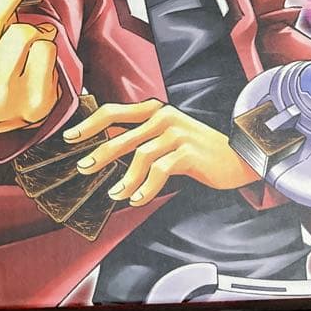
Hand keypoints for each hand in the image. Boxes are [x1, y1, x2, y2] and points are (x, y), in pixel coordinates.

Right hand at [0, 0, 60, 132]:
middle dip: (15, 29)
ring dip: (30, 43)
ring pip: (36, 40)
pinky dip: (42, 57)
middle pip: (19, 32)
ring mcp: (14, 105)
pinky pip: (49, 54)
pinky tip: (29, 73)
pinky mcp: (39, 106)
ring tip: (17, 61)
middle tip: (6, 45)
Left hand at [68, 99, 256, 204]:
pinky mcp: (188, 152)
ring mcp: (176, 133)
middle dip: (99, 154)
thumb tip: (107, 149)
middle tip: (83, 168)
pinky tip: (137, 199)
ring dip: (124, 179)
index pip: (115, 112)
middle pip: (121, 136)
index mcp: (155, 111)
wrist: (240, 156)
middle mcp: (163, 117)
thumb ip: (142, 137)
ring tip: (114, 194)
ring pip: (139, 156)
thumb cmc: (199, 150)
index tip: (70, 137)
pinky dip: (146, 188)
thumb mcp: (168, 137)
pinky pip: (160, 171)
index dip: (90, 124)